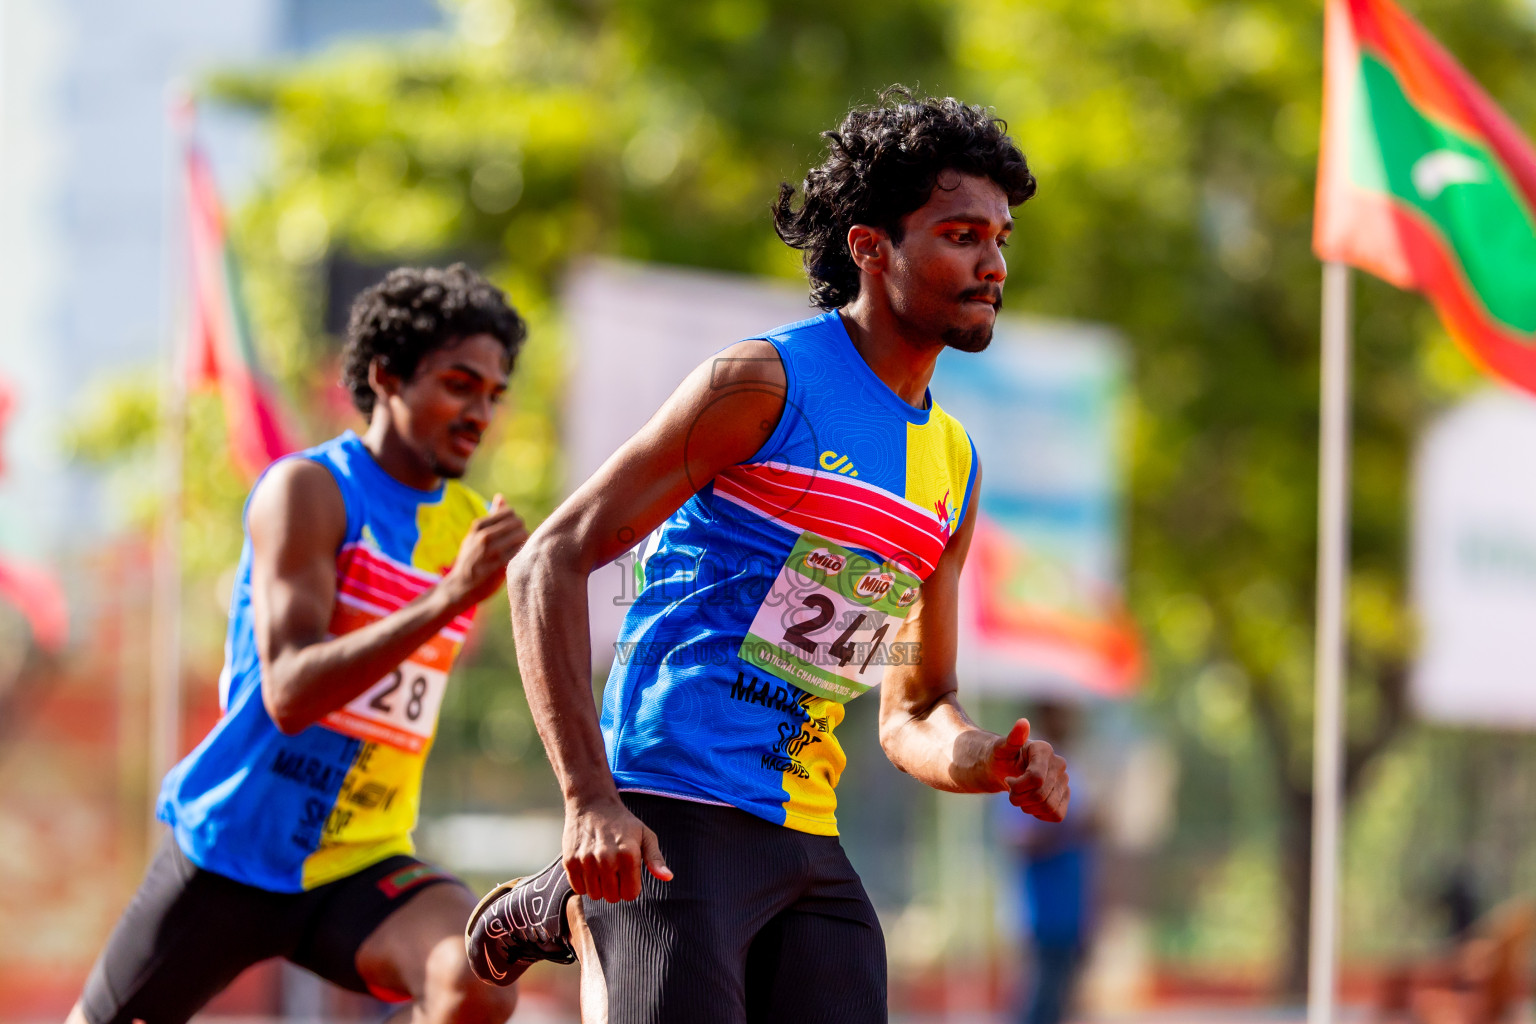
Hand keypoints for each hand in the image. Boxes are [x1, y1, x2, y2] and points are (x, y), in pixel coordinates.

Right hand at [442, 495, 528, 609]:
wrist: (460, 587)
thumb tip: (501, 497)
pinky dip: (522, 554)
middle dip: (521, 530)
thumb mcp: (475, 535)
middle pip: (518, 523)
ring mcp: (491, 552)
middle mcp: (484, 537)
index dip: (514, 521)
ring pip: (521, 537)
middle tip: (517, 541)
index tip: (512, 530)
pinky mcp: (499, 567)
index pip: (509, 513)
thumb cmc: (471, 558)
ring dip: (524, 542)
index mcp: (478, 526)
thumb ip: (491, 517)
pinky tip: (517, 560)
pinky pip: (520, 553)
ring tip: (518, 549)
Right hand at [563, 794, 672, 902]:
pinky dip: (584, 883)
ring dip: (599, 886)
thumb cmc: (623, 822)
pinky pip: (578, 888)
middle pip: (612, 898)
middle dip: (615, 888)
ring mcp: (586, 861)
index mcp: (628, 855)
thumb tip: (668, 878)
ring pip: (595, 895)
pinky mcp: (570, 861)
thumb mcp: (645, 835)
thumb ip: (656, 859)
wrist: (592, 803)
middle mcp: (607, 859)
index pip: (630, 894)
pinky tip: (588, 867)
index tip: (627, 874)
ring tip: (601, 867)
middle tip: (614, 870)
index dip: (630, 887)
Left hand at [991, 718, 1069, 822]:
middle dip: (1020, 798)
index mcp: (1044, 750)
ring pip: (1049, 807)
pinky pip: (1057, 814)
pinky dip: (1040, 814)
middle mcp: (1059, 764)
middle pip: (1041, 795)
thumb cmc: (1000, 758)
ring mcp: (1064, 780)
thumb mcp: (1000, 749)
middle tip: (1011, 792)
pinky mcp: (1065, 795)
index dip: (1018, 787)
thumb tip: (1023, 722)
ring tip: (1021, 797)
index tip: (1008, 781)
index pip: (1036, 779)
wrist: (1005, 769)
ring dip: (1029, 807)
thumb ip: (1012, 738)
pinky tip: (1031, 804)